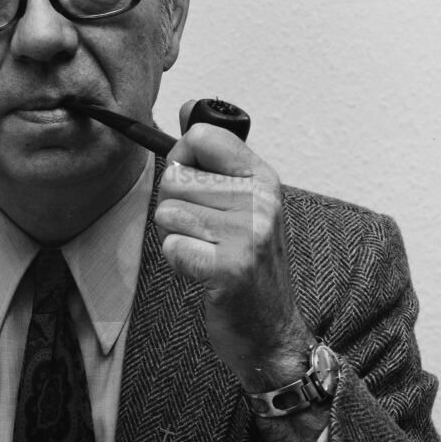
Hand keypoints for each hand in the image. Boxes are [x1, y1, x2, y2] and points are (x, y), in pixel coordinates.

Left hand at [155, 101, 312, 391]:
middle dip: (176, 206)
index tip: (194, 180)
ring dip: (177, 236)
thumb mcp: (244, 202)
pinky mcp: (230, 268)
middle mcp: (260, 200)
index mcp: (262, 177)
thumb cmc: (251, 264)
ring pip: (169, 212)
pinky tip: (202, 271)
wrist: (271, 331)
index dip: (182, 158)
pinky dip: (179, 261)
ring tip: (205, 251)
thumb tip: (185, 109)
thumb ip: (214, 156)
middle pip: (174, 177)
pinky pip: (172, 246)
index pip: (200, 136)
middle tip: (203, 231)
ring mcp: (248, 234)